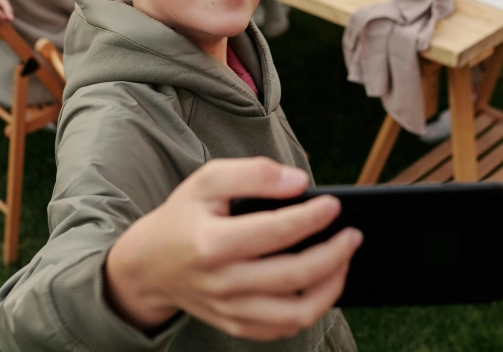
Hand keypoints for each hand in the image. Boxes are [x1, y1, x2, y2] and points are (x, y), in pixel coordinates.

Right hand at [105, 158, 362, 340]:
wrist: (148, 265)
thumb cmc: (184, 216)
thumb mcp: (208, 180)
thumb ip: (254, 173)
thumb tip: (300, 182)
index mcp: (212, 243)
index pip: (276, 232)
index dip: (312, 217)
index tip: (335, 204)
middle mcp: (222, 282)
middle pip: (293, 275)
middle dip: (334, 254)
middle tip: (354, 234)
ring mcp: (229, 310)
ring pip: (296, 312)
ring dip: (331, 287)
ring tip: (344, 261)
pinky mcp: (235, 326)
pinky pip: (284, 328)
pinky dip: (311, 309)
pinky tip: (322, 284)